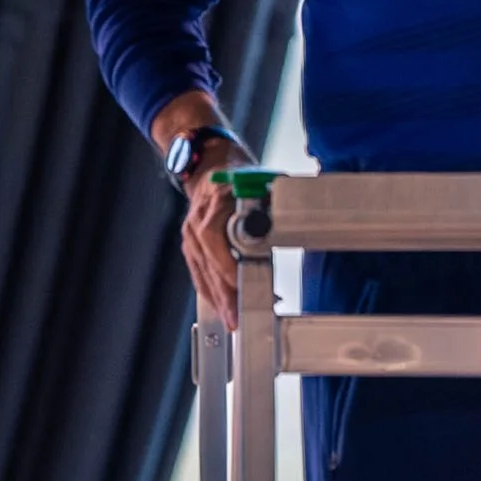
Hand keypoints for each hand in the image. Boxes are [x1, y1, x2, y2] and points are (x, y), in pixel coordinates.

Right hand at [151, 96, 250, 314]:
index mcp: (212, 208)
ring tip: (231, 320)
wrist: (208, 160)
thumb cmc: (235, 171)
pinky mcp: (191, 243)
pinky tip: (221, 306)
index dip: (228, 273)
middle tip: (237, 319)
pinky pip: (198, 271)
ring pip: (202, 273)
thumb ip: (269, 203)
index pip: (215, 247)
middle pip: (208, 267)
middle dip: (223, 296)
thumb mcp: (258, 182)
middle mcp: (196, 224)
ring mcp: (190, 234)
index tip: (241, 291)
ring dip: (217, 299)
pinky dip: (210, 290)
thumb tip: (290, 218)